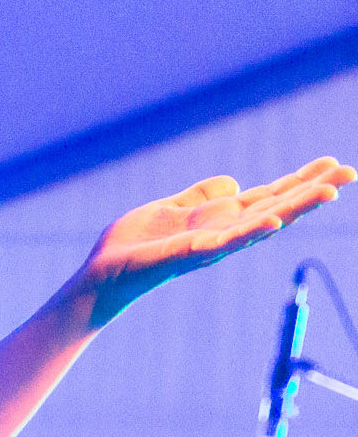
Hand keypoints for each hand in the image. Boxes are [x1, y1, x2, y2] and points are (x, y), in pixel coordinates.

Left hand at [72, 157, 354, 323]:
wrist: (103, 273)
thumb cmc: (134, 245)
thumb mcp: (170, 208)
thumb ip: (200, 196)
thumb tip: (234, 182)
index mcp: (220, 219)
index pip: (269, 196)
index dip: (299, 180)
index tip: (331, 163)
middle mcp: (223, 233)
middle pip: (277, 206)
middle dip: (312, 190)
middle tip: (350, 171)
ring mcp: (210, 244)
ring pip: (262, 223)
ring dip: (296, 208)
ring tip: (328, 192)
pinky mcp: (189, 253)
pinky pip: (226, 242)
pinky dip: (251, 231)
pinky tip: (275, 220)